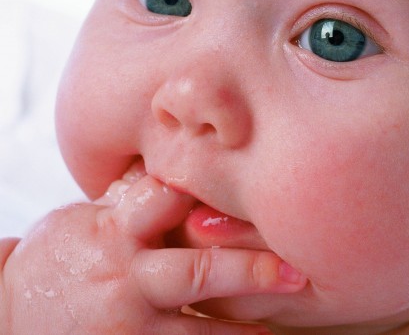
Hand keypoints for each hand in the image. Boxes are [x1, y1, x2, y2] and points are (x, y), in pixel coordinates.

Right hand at [0, 172, 305, 333]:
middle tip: (295, 274)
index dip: (215, 195)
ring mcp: (128, 323)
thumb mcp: (88, 220)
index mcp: (117, 229)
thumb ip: (138, 203)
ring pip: (195, 331)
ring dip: (241, 332)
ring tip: (279, 331)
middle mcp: (127, 276)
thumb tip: (189, 173)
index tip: (263, 191)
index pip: (172, 201)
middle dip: (248, 272)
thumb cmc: (61, 257)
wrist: (5, 314)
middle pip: (197, 272)